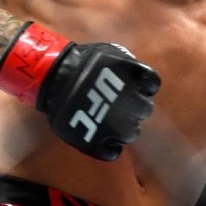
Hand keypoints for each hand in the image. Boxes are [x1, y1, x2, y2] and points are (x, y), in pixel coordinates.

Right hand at [0, 22, 160, 160]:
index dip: (145, 87)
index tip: (136, 88)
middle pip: (145, 110)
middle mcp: (131, 104)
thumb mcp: (111, 53)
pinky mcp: (97, 142)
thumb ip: (128, 64)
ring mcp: (116, 126)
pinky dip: (111, 149)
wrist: (54, 77)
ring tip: (112, 123)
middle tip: (121, 106)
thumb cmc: (82, 61)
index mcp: (135, 81)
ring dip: (125, 128)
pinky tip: (106, 142)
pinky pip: (112, 152)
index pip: (152, 85)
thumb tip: (137, 76)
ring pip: (132, 133)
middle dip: (135, 108)